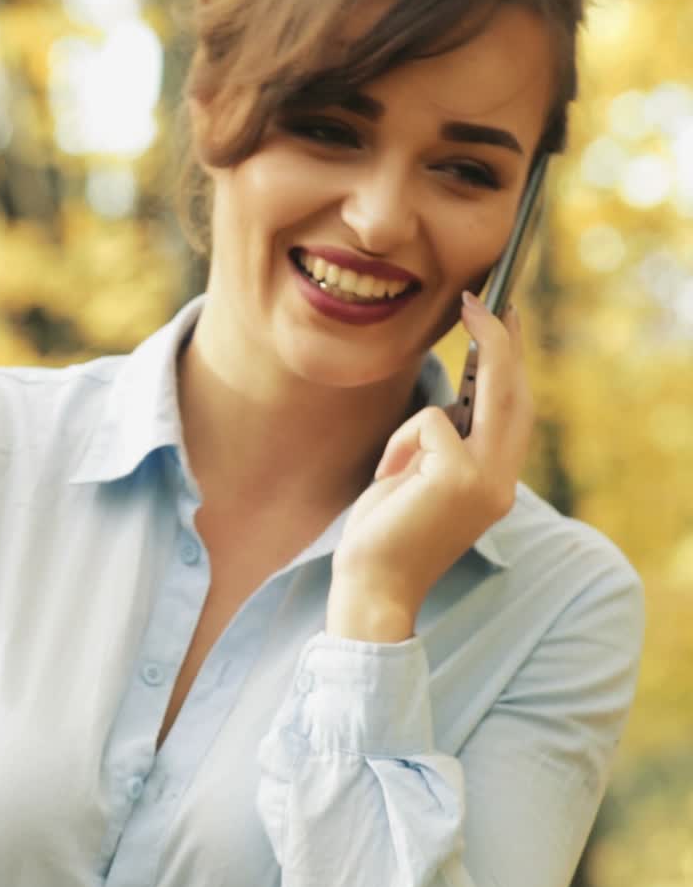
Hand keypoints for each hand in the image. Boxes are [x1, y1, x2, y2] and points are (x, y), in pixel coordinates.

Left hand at [327, 294, 533, 642]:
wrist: (373, 586)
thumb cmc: (385, 533)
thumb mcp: (421, 481)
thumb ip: (443, 448)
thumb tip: (446, 410)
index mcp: (496, 481)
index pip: (514, 409)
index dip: (510, 361)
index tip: (501, 318)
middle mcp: (502, 479)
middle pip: (513, 391)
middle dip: (497, 340)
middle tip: (476, 300)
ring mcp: (488, 479)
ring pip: (479, 399)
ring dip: (417, 427)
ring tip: (392, 476)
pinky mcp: (460, 476)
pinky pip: (427, 423)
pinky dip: (398, 446)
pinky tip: (387, 483)